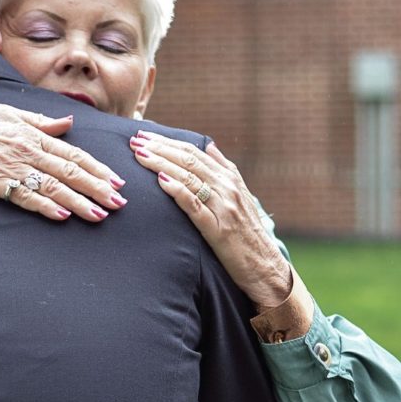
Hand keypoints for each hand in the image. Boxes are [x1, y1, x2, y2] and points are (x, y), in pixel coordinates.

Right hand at [0, 94, 127, 222]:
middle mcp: (29, 150)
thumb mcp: (11, 113)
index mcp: (34, 135)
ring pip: (54, 187)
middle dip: (98, 188)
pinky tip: (64, 216)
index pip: (74, 154)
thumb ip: (41, 123)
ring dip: (80, 202)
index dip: (98, 169)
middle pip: (71, 172)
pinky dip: (47, 207)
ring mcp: (13, 168)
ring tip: (101, 214)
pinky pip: (26, 197)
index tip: (117, 181)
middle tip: (120, 202)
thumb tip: (67, 124)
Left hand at [130, 133, 291, 308]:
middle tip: (135, 140)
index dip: (167, 142)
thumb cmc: (247, 233)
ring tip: (140, 155)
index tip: (144, 135)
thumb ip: (224, 171)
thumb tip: (210, 146)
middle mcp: (227, 188)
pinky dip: (177, 190)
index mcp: (229, 178)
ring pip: (189, 177)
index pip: (194, 152)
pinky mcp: (218, 228)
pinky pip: (195, 205)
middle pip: (188, 160)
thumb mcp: (239, 196)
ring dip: (161, 164)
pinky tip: (161, 181)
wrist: (265, 265)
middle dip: (159, 148)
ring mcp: (223, 207)